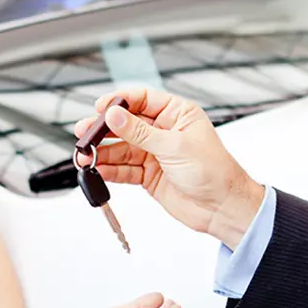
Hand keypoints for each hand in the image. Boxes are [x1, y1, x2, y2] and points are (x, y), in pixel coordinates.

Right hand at [74, 88, 265, 247]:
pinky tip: (97, 169)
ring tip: (85, 155)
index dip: (119, 102)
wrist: (223, 208)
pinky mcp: (149, 174)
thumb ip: (140, 132)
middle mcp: (164, 131)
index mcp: (177, 114)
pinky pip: (124, 169)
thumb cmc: (214, 172)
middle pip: (126, 124)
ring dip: (103, 152)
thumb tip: (115, 115)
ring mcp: (155, 153)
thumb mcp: (174, 146)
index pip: (142, 99)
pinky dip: (110, 169)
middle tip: (84, 132)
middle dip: (104, 129)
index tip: (100, 108)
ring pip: (122, 148)